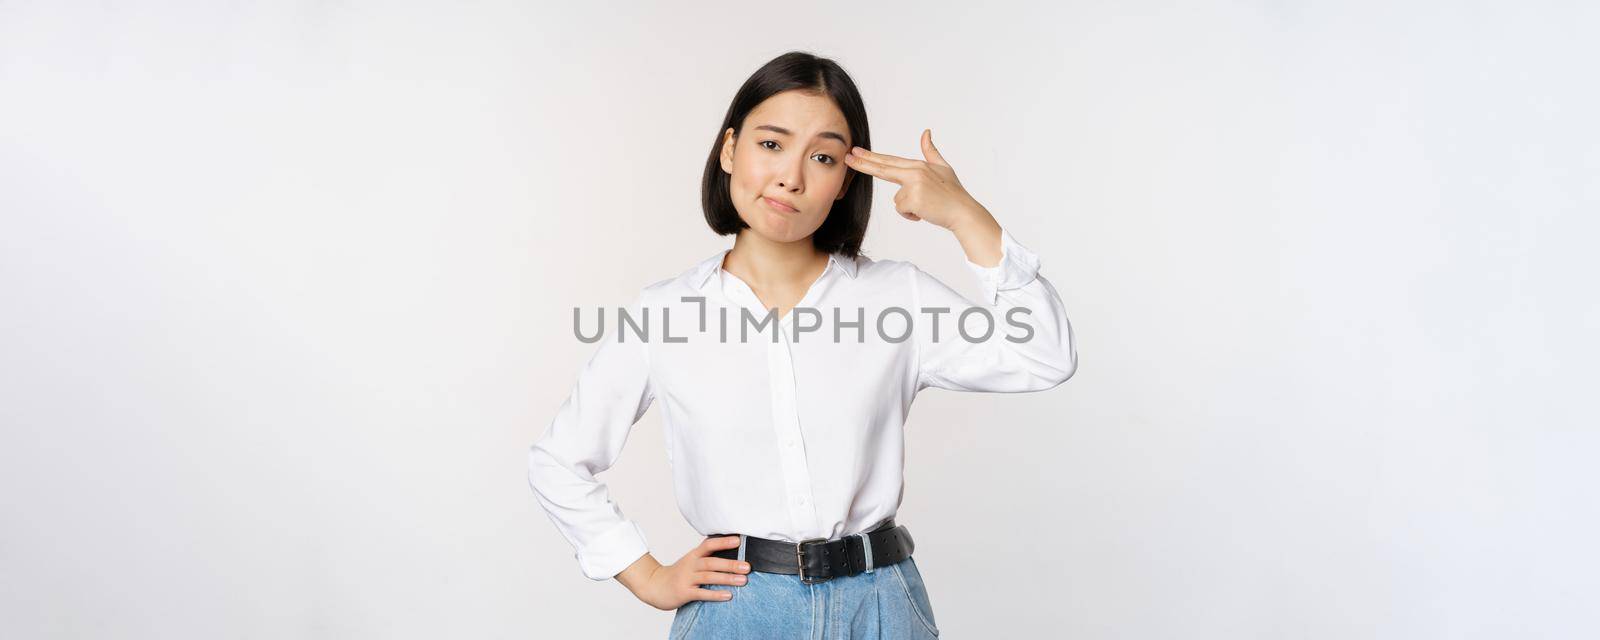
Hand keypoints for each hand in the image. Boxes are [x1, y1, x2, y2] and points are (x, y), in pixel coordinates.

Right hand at [623, 535, 750, 610]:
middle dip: (730, 564)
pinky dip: (715, 595)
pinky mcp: (683, 593)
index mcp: (693, 556)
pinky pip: (701, 594)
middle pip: (711, 562)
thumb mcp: (690, 562)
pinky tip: (728, 595)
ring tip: (743, 580)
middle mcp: (690, 565)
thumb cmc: (678, 574)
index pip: (708, 545)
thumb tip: (732, 554)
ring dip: (727, 578)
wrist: (653, 586)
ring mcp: (686, 579)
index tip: (739, 540)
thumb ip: (707, 558)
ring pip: (708, 577)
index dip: (723, 542)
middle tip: (748, 566)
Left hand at [843, 128, 990, 230]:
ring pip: (897, 200)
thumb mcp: (943, 167)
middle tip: (847, 157)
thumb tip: (926, 132)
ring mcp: (913, 185)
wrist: (963, 212)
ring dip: (909, 207)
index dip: (871, 157)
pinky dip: (912, 215)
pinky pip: (902, 210)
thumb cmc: (953, 193)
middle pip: (883, 169)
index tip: (856, 151)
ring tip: (926, 205)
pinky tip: (925, 212)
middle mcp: (914, 172)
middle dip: (863, 164)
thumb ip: (930, 151)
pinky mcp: (913, 199)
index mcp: (918, 165)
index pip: (889, 161)